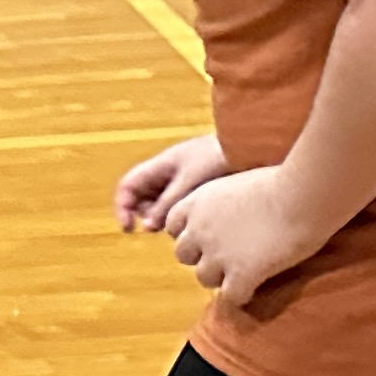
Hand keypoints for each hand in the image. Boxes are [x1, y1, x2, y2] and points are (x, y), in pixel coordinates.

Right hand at [111, 131, 229, 232]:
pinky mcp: (198, 188)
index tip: (129, 228)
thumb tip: (147, 227)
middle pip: (142, 199)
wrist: (252, 146)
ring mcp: (182, 180)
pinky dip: (183, 215)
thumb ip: (167, 204)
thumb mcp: (190, 182)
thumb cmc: (220, 157)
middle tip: (165, 226)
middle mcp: (166, 173)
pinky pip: (180, 206)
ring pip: (161, 205)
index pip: (128, 187)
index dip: (122, 207)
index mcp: (159, 165)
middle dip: (148, 215)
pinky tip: (199, 218)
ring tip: (186, 221)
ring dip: (167, 217)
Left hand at [161, 166, 330, 310]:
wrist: (303, 196)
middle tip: (226, 255)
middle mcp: (199, 229)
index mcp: (197, 203)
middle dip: (202, 257)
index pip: (173, 226)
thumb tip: (228, 210)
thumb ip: (222, 200)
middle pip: (183, 255)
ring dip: (221, 278)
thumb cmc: (281, 180)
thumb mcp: (237, 182)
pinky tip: (255, 288)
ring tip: (243, 273)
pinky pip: (231, 297)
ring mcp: (217, 254)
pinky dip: (242, 295)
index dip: (192, 234)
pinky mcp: (241, 274)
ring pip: (203, 278)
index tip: (210, 236)